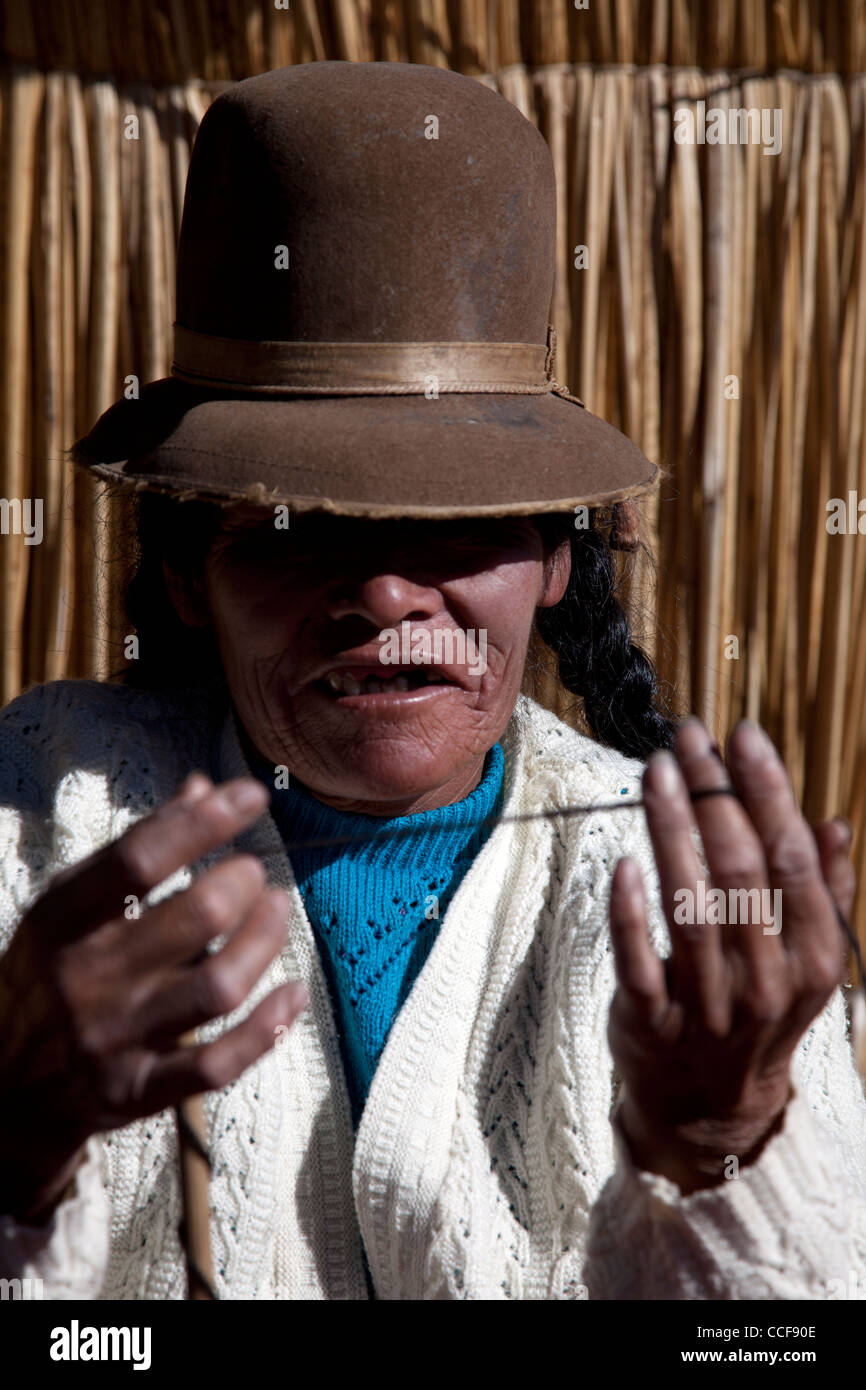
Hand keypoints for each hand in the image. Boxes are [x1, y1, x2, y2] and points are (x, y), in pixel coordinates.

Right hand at [0, 772, 306, 1222]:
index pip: (140, 859)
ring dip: (265, 941)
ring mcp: (112, 1038)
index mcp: (62, 920)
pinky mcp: (137, 1091)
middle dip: (244, 882)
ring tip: (278, 911)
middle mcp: (85, 977)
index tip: (252, 795)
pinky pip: (217, 1062)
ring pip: (219, 985)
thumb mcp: (72, 905)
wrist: (2, 1085)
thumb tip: (203, 786)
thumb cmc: (52, 974)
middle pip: (197, 917)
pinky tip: (294, 993)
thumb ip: (138, 847)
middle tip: (256, 873)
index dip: (205, 822)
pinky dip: (268, 1026)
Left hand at [607, 717, 851, 1193]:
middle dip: (713, 796)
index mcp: (811, 958)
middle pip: (740, 873)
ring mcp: (707, 1006)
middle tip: (688, 739)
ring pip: (690, 906)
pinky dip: (630, 912)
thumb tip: (833, 823)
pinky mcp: (652, 1022)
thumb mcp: (806, 961)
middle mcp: (765, 982)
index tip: (741, 735)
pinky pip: (640, 961)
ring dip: (671, 831)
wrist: (709, 1107)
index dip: (767, 791)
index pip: (792, 859)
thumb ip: (826, 893)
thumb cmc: (758, 1010)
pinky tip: (623, 860)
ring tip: (656, 771)